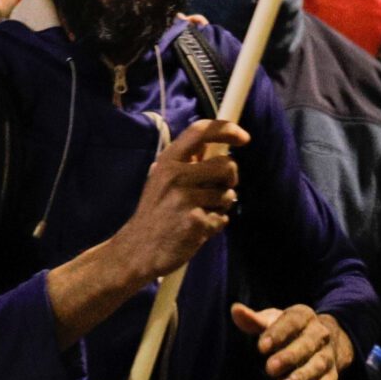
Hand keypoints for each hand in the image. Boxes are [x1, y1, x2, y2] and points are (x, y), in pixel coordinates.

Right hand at [111, 118, 247, 279]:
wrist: (137, 250)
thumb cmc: (155, 214)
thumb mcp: (160, 179)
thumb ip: (185, 162)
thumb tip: (212, 146)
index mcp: (167, 161)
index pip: (200, 131)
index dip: (226, 129)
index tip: (243, 138)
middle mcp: (176, 176)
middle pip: (227, 165)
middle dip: (229, 180)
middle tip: (216, 191)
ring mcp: (186, 199)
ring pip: (228, 195)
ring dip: (221, 206)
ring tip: (199, 213)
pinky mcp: (196, 222)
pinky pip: (223, 218)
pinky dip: (215, 225)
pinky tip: (197, 230)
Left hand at [230, 302, 352, 379]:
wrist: (322, 339)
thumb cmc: (288, 330)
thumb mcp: (272, 321)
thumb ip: (253, 320)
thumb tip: (235, 310)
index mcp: (303, 316)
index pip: (293, 321)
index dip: (278, 333)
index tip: (261, 347)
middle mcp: (320, 334)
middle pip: (308, 344)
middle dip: (290, 356)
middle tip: (270, 368)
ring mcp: (328, 355)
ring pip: (318, 366)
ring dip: (301, 378)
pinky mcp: (332, 375)